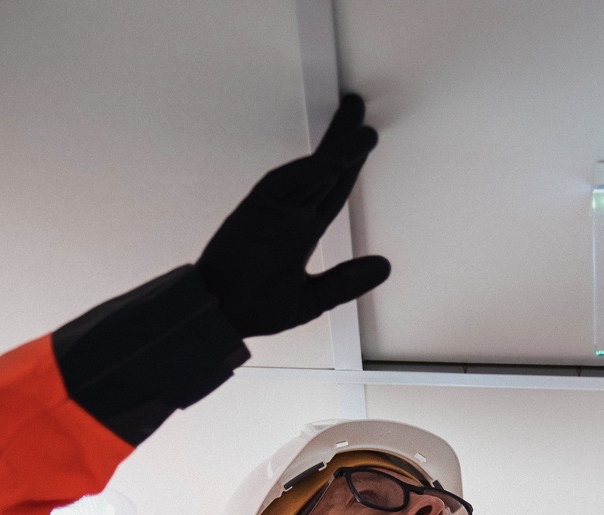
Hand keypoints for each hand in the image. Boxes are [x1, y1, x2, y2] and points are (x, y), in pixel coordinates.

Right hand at [198, 94, 392, 338]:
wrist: (218, 318)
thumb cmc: (255, 308)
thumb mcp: (313, 298)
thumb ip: (347, 280)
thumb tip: (384, 266)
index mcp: (302, 230)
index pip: (333, 188)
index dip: (350, 163)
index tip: (365, 138)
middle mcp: (290, 213)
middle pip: (324, 169)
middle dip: (343, 139)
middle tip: (356, 106)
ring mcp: (274, 209)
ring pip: (311, 171)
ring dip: (336, 149)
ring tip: (359, 127)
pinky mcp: (256, 209)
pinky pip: (288, 183)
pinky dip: (312, 170)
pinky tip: (335, 157)